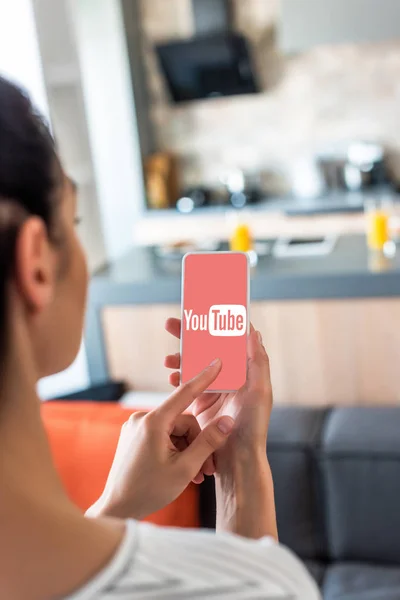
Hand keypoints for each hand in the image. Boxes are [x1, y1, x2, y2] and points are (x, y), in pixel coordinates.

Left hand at [86, 359, 233, 520]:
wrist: (117, 509)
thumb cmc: (148, 491)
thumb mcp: (185, 468)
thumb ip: (208, 442)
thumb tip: (227, 421)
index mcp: (153, 422)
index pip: (185, 393)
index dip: (204, 378)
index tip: (217, 362)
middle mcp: (142, 418)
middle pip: (183, 421)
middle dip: (198, 443)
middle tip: (207, 470)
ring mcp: (136, 427)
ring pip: (175, 431)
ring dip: (188, 451)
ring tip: (194, 476)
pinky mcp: (134, 436)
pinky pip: (163, 436)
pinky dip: (175, 450)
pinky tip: (181, 471)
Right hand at [165, 319, 271, 453]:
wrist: (237, 460)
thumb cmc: (254, 427)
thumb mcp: (260, 392)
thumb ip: (258, 362)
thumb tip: (253, 331)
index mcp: (244, 370)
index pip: (227, 340)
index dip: (213, 324)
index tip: (199, 311)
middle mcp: (229, 377)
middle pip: (207, 348)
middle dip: (189, 335)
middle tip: (171, 324)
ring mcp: (214, 390)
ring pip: (194, 365)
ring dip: (180, 358)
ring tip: (168, 360)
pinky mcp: (201, 403)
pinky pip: (187, 384)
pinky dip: (178, 378)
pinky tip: (171, 377)